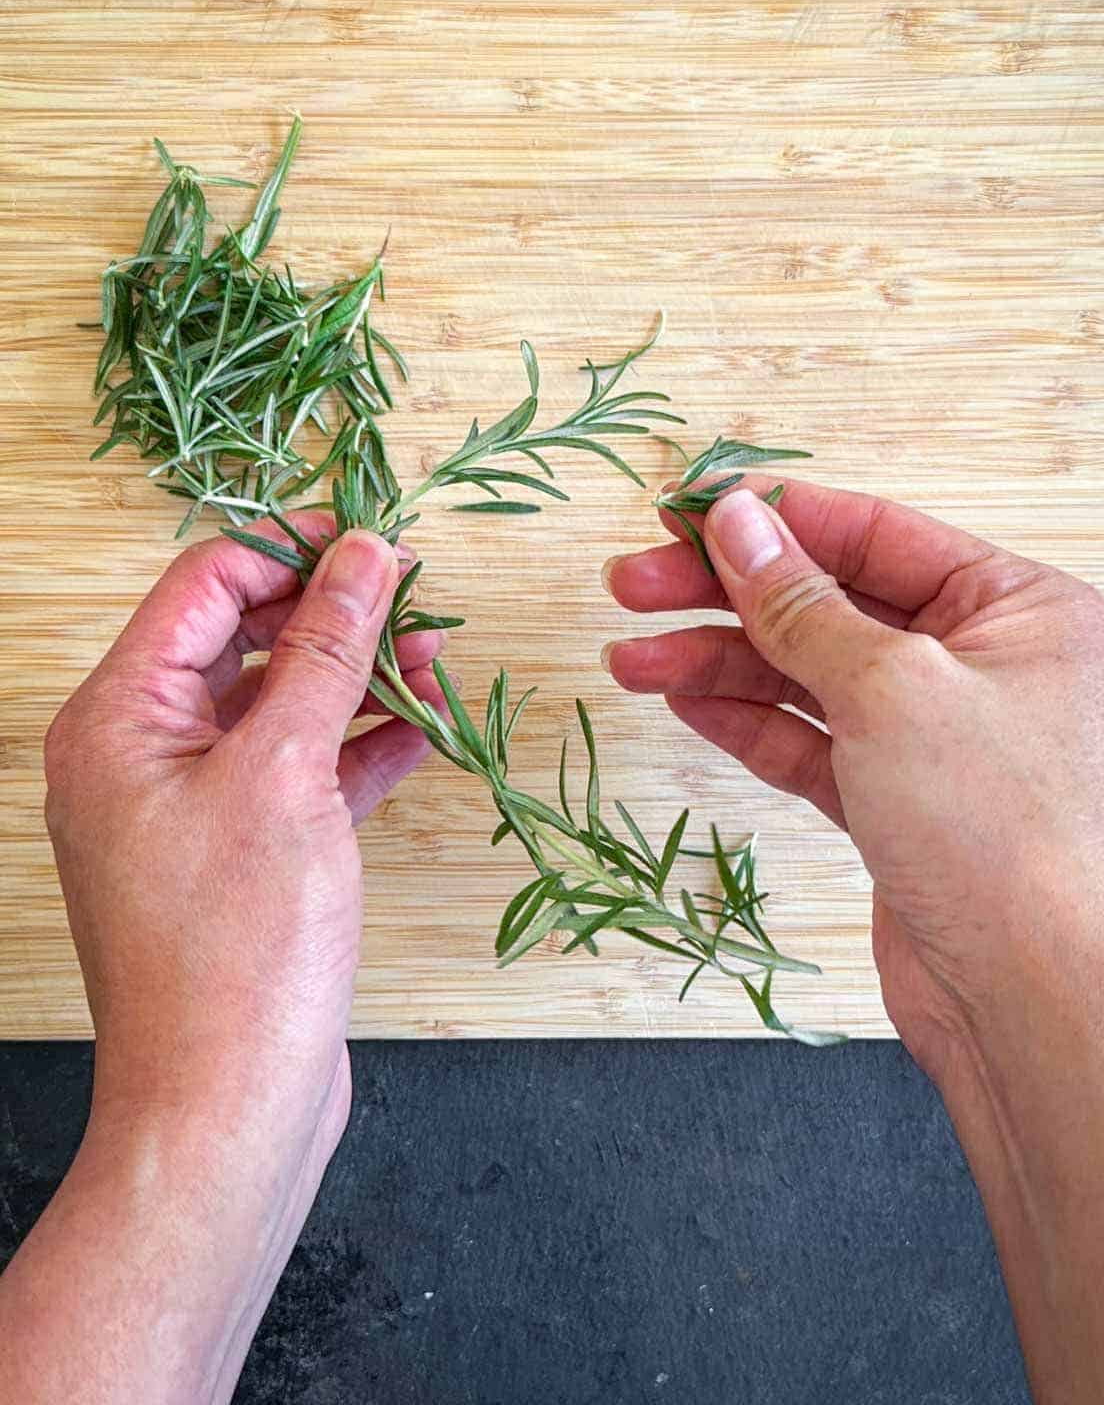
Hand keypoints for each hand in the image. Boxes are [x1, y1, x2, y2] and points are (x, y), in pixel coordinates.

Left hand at [44, 514, 440, 1154]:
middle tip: (421, 602)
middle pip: (246, 638)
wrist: (229, 1108)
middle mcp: (143, 753)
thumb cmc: (237, 949)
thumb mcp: (286, 772)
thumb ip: (326, 649)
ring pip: (284, 705)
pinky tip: (424, 732)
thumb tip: (361, 551)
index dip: (294, 550)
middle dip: (336, 615)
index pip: (206, 585)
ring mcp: (193, 806)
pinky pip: (304, 771)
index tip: (379, 542)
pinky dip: (361, 747)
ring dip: (360, 679)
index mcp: (118, 717)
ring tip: (439, 665)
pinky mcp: (244, 853)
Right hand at [602, 478, 1103, 1077]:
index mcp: (1017, 607)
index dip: (770, 518)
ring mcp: (939, 737)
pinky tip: (684, 701)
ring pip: (809, 676)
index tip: (679, 512)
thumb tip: (736, 520)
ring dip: (719, 663)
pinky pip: (812, 742)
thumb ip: (801, 603)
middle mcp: (984, 662)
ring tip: (629, 658)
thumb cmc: (1001, 835)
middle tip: (629, 585)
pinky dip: (749, 722)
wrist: (1037, 1008)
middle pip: (830, 603)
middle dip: (726, 595)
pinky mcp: (899, 804)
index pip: (872, 533)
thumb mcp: (890, 689)